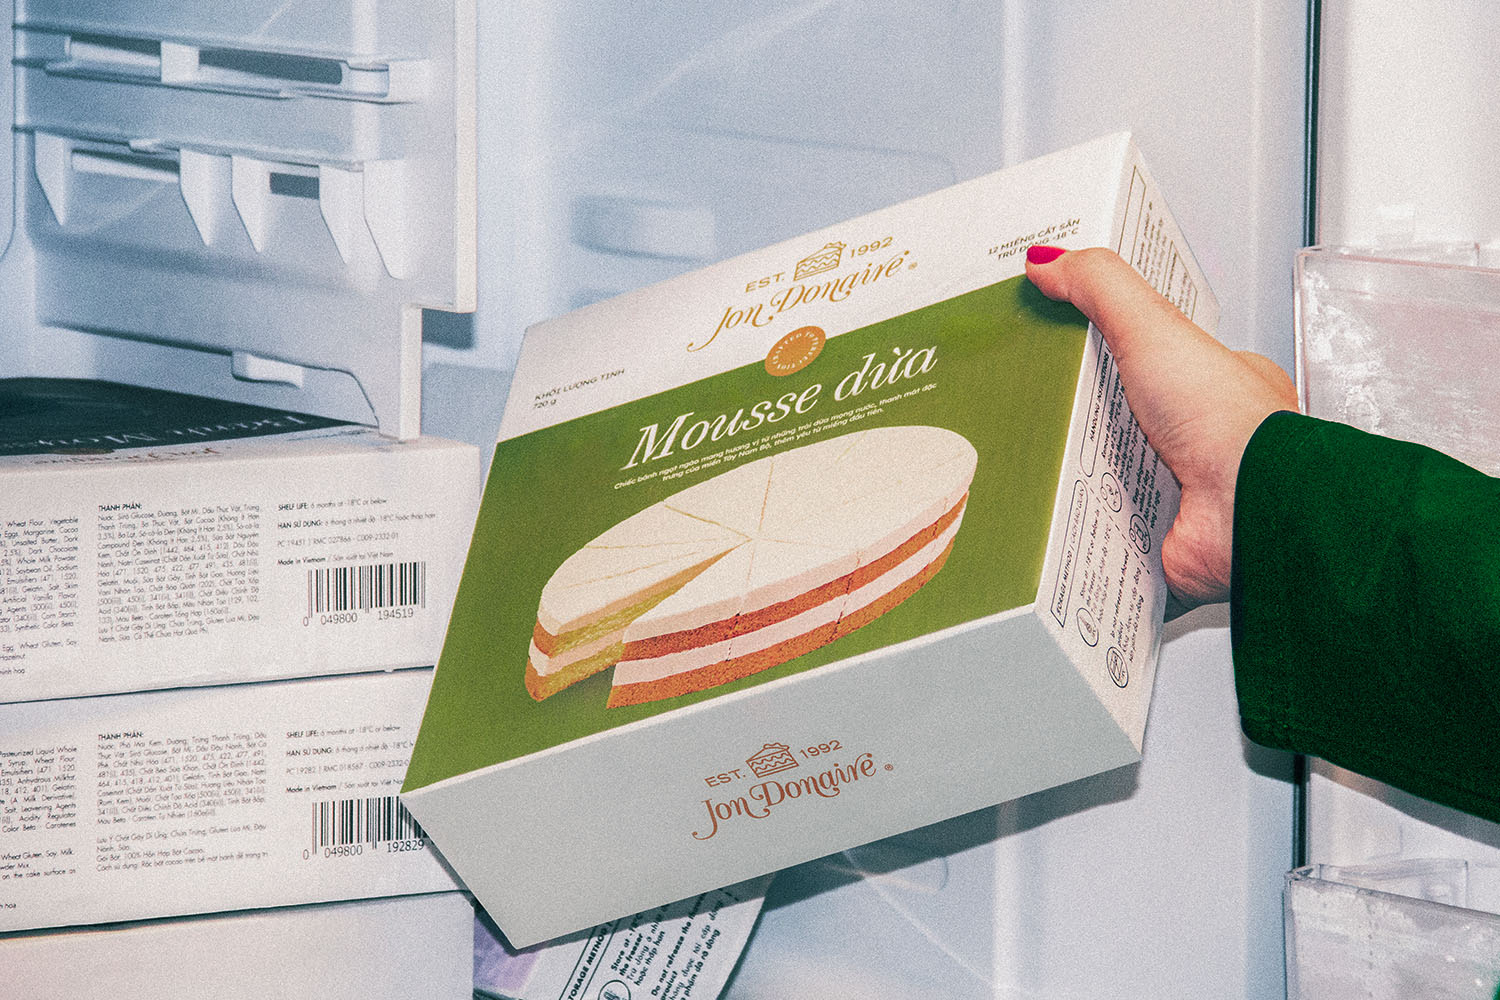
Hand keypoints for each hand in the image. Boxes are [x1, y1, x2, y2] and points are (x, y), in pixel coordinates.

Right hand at [1025, 246, 1297, 609]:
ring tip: (1032, 467)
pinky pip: (1107, 537)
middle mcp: (1203, 443)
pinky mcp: (1159, 541)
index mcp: (1217, 385)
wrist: (1246, 512)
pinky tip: (1054, 525)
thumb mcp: (1155, 327)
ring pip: (1112, 483)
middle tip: (1035, 415)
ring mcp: (1182, 495)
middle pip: (1124, 424)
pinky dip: (1082, 535)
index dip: (1109, 354)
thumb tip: (1049, 262)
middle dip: (1083, 423)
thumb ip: (1102, 287)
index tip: (1064, 351)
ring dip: (1079, 481)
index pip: (1155, 360)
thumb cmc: (1226, 423)